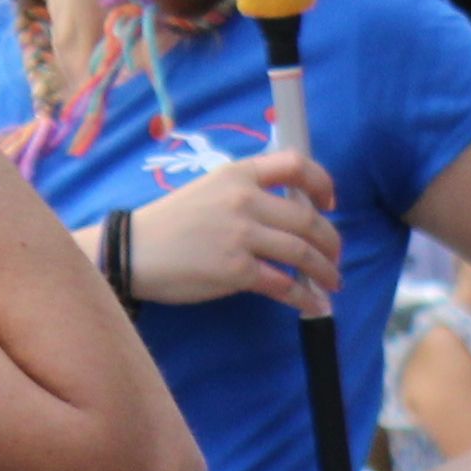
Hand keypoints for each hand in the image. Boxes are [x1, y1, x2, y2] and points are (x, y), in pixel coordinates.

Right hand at [120, 149, 341, 312]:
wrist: (135, 250)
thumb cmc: (172, 222)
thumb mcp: (210, 189)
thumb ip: (248, 193)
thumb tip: (289, 215)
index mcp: (238, 174)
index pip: (295, 164)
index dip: (322, 183)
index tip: (330, 203)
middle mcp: (244, 200)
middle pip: (307, 219)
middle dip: (331, 241)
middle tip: (335, 257)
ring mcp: (241, 235)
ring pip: (302, 253)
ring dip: (325, 271)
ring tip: (333, 281)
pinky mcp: (237, 270)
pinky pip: (284, 285)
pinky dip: (306, 298)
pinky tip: (316, 305)